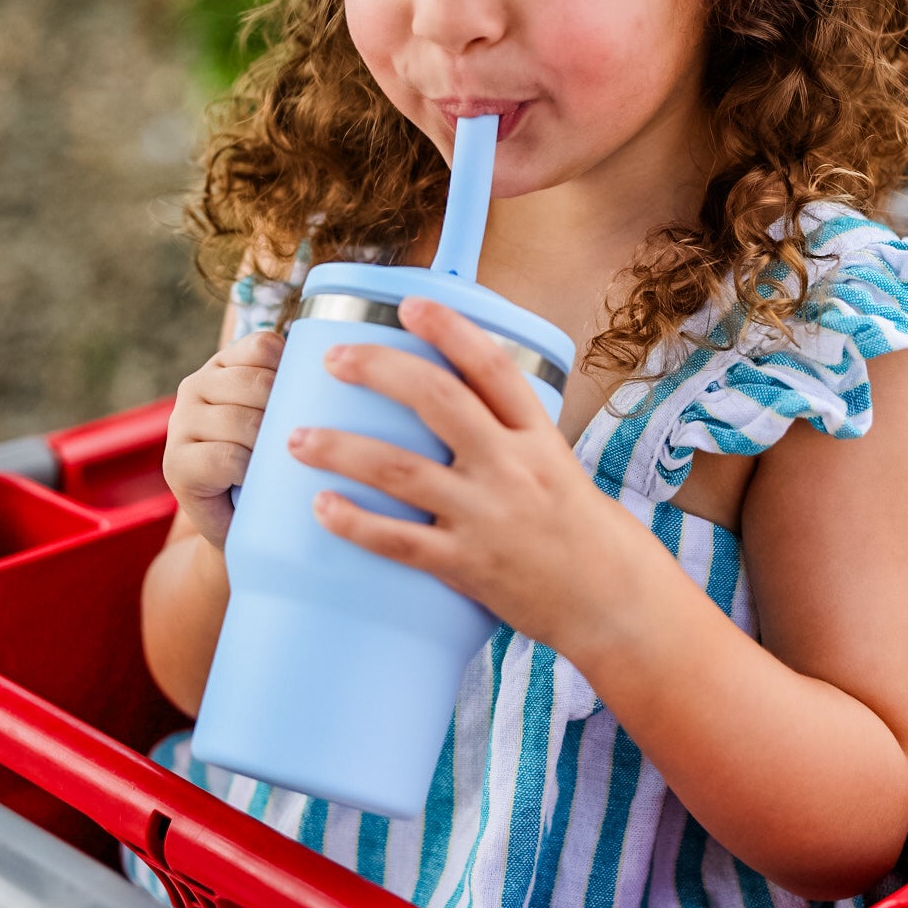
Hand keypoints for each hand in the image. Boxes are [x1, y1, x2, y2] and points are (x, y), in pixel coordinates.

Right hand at [162, 330, 283, 547]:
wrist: (243, 524)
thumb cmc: (271, 463)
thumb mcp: (281, 416)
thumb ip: (293, 388)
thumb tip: (335, 373)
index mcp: (223, 366)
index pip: (263, 345)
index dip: (291, 371)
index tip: (304, 402)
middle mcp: (196, 386)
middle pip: (256, 383)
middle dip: (284, 414)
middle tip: (296, 444)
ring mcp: (180, 423)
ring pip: (243, 420)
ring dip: (268, 446)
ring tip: (276, 464)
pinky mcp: (176, 462)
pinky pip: (227, 457)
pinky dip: (250, 470)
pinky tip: (255, 481)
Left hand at [285, 296, 628, 652]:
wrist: (612, 603)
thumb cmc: (582, 532)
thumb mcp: (558, 466)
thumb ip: (508, 437)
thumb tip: (448, 404)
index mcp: (538, 437)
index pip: (492, 366)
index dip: (449, 328)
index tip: (409, 304)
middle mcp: (513, 467)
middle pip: (438, 400)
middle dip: (380, 370)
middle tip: (334, 358)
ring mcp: (488, 516)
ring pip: (401, 470)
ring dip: (340, 449)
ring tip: (295, 439)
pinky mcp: (468, 566)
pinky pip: (399, 541)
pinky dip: (355, 523)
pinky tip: (321, 506)